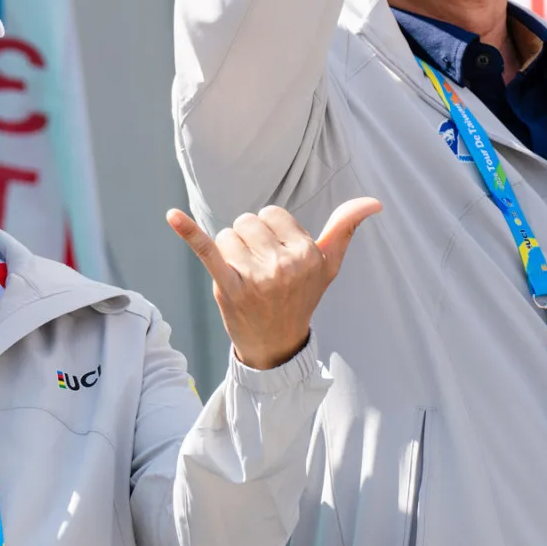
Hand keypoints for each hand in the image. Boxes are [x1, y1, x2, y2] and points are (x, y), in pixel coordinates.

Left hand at [168, 201, 381, 370]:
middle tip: (258, 269)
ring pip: (227, 235)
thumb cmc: (301, 297)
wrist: (276, 343)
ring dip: (229, 252)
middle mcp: (284, 265)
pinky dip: (188, 232)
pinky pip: (208, 251)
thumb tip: (375, 202)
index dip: (269, 231)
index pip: (271, 213)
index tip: (276, 256)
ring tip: (244, 277)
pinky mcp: (229, 287)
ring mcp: (256, 277)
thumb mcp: (328, 266)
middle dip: (248, 240)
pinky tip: (172, 216)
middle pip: (247, 221)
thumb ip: (345, 229)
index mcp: (308, 254)